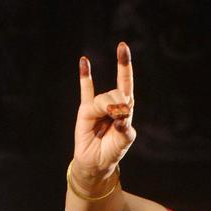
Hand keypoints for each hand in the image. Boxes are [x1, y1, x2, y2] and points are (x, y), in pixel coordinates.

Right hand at [72, 41, 136, 182]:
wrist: (96, 162)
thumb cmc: (113, 151)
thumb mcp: (124, 141)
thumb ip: (125, 128)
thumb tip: (119, 115)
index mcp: (125, 109)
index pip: (126, 85)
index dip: (124, 67)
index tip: (122, 47)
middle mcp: (112, 104)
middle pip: (117, 94)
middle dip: (118, 104)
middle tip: (117, 118)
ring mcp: (98, 106)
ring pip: (103, 99)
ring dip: (105, 110)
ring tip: (104, 125)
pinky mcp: (85, 110)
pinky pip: (84, 91)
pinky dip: (84, 76)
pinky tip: (84, 61)